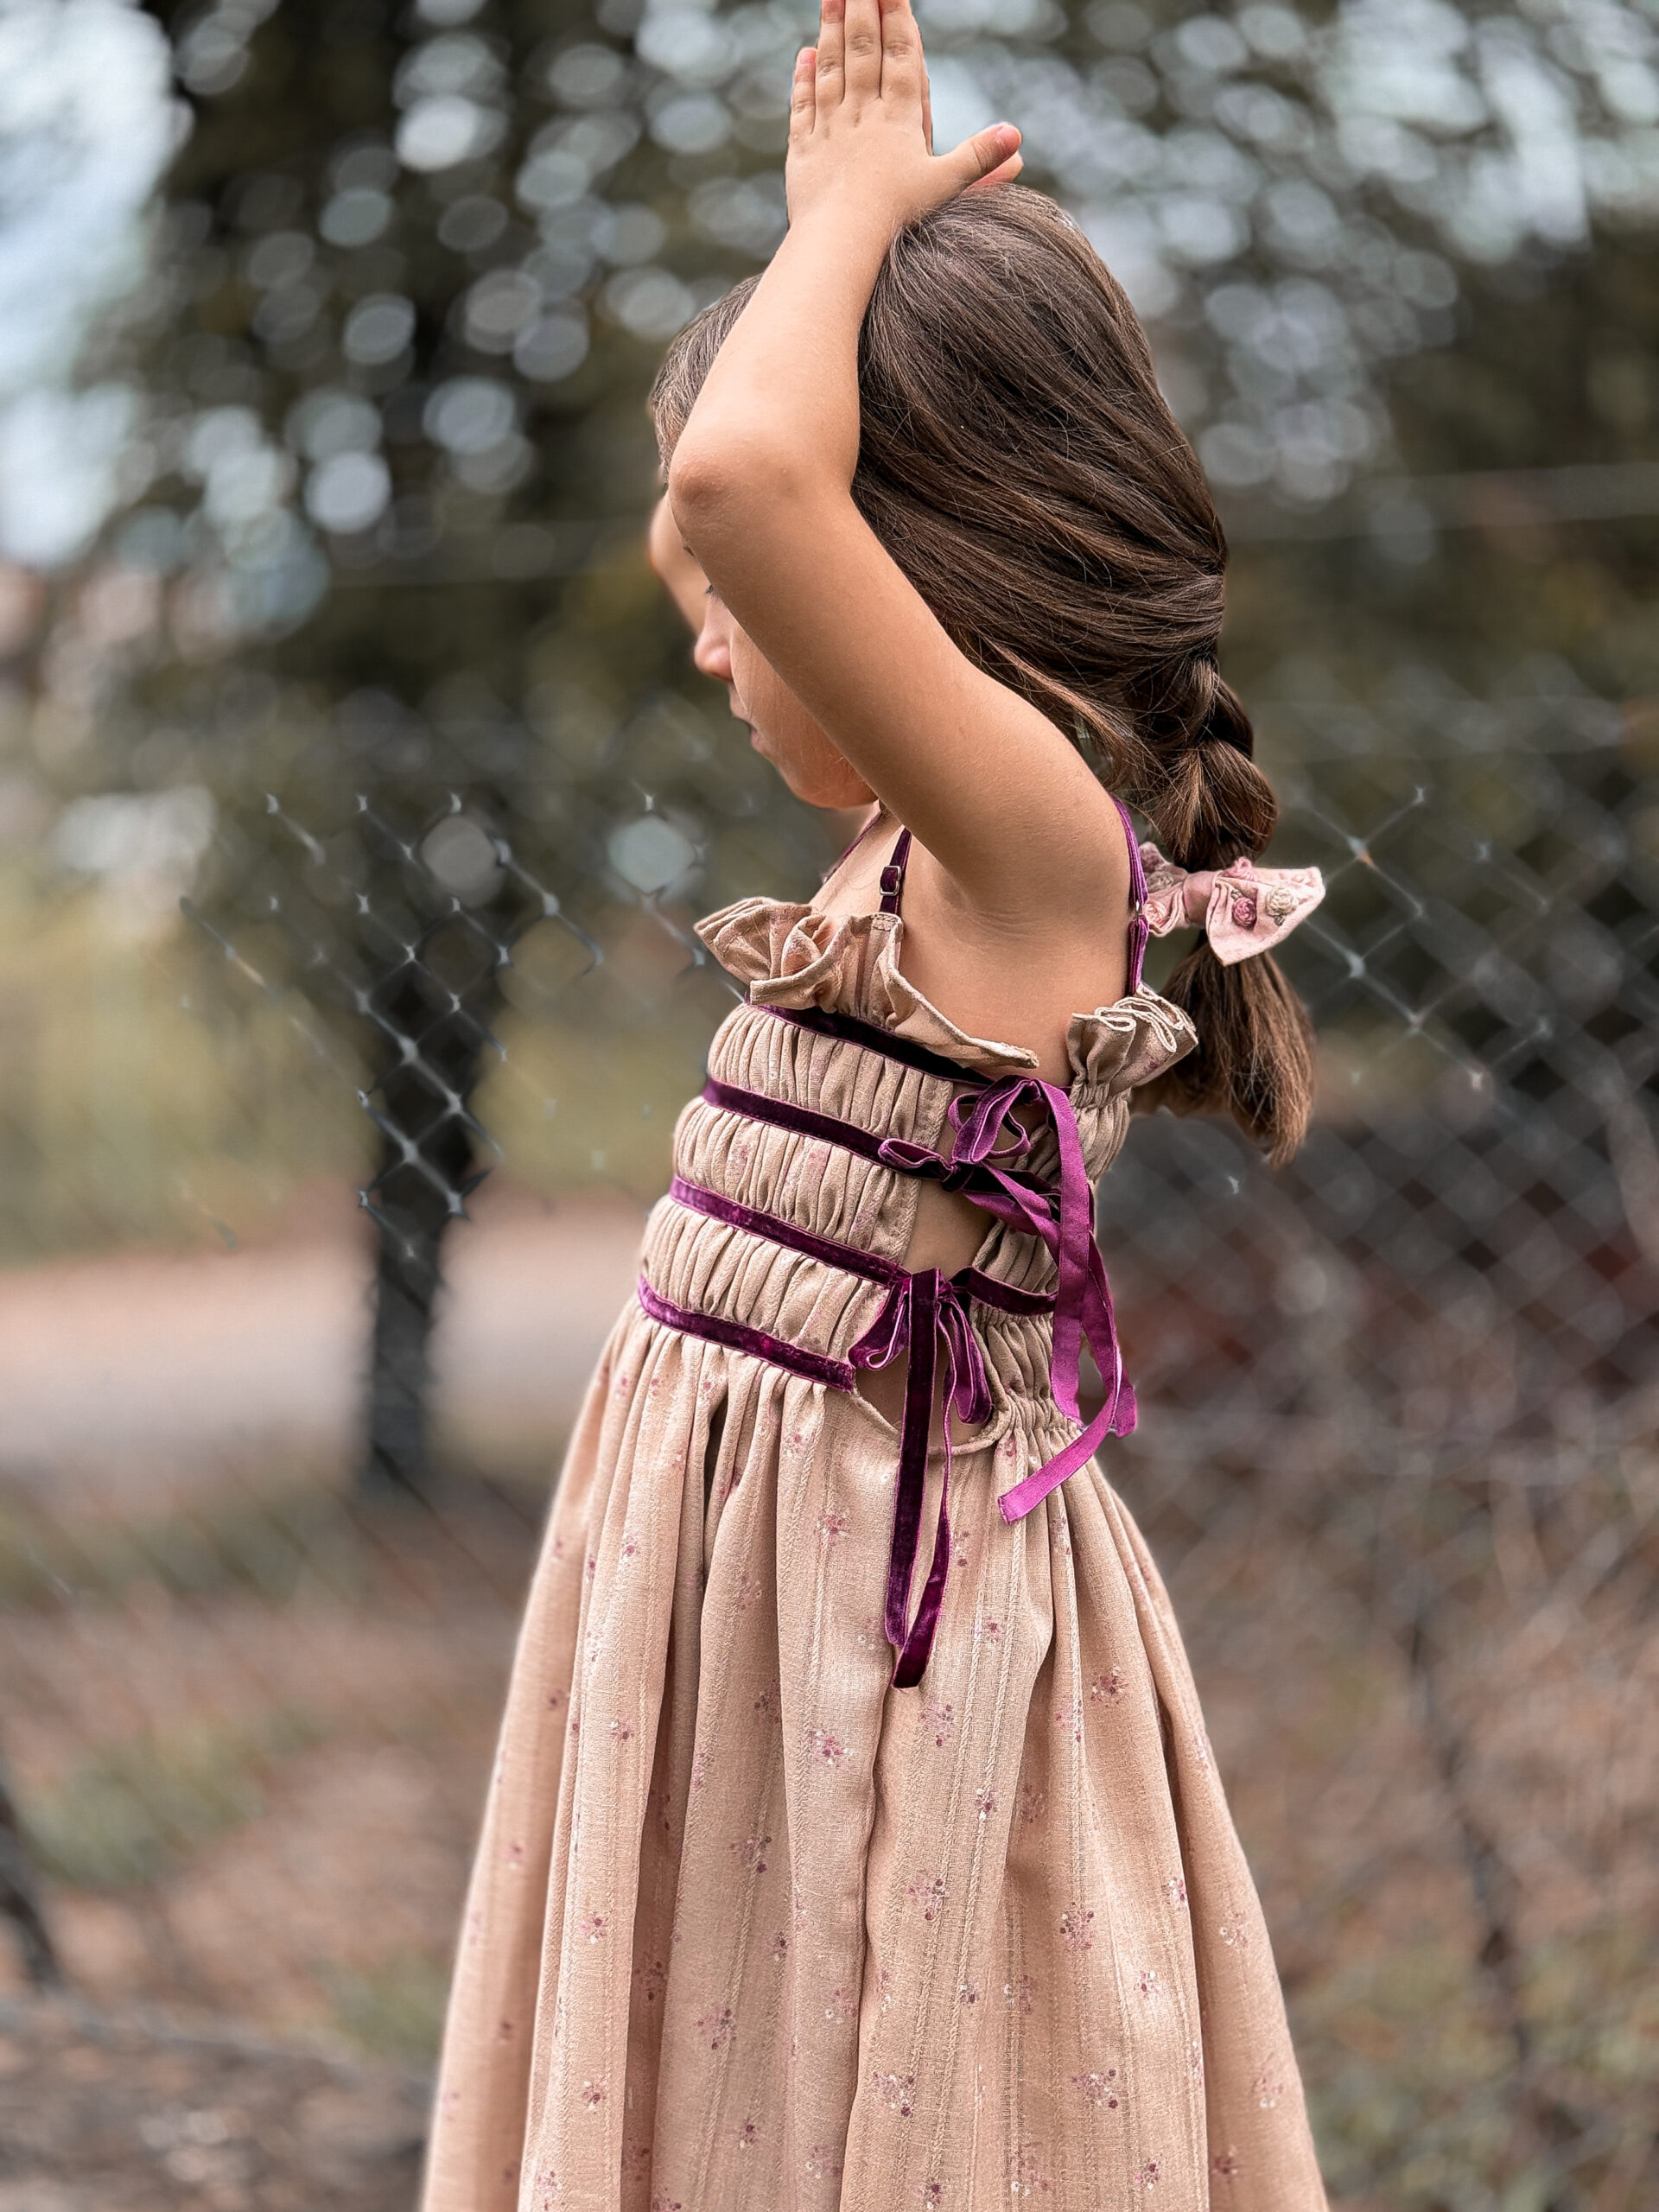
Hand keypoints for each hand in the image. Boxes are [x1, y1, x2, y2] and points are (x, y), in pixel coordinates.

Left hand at [786, 0, 1021, 239]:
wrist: (841, 242)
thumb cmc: (897, 219)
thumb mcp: (946, 188)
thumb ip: (980, 160)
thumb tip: (1017, 140)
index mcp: (898, 119)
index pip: (899, 56)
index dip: (896, 18)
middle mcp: (862, 115)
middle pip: (862, 51)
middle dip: (861, 9)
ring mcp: (830, 130)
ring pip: (831, 69)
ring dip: (829, 29)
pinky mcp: (804, 151)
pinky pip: (803, 107)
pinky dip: (803, 79)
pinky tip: (804, 55)